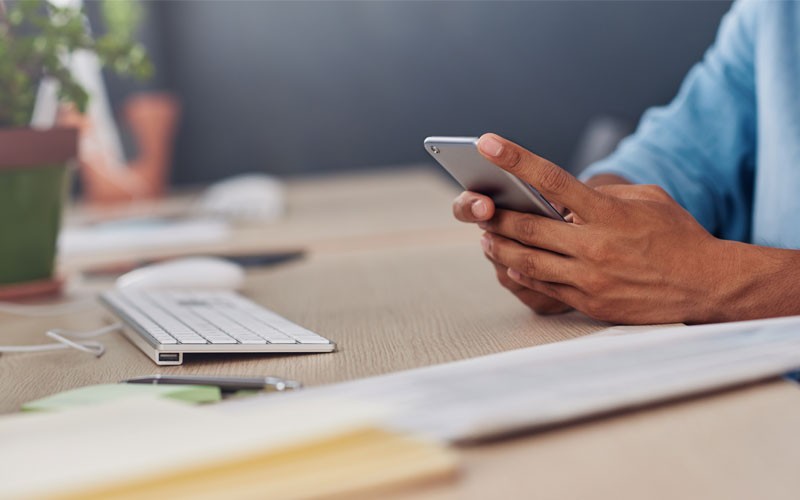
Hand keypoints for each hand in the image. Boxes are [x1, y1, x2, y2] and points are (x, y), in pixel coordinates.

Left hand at [461, 133, 733, 324]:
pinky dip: (522, 273)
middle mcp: (595, 245)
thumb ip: (604, 194)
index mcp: (608, 213)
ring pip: (527, 261)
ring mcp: (590, 277)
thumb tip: (566, 196)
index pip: (551, 179)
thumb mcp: (649, 199)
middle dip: (495, 216)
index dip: (515, 159)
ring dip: (500, 248)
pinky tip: (511, 264)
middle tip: (476, 206)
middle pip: (528, 227)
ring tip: (486, 238)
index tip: (486, 143)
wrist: (706, 286)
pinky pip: (543, 287)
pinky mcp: (589, 302)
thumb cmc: (677, 236)